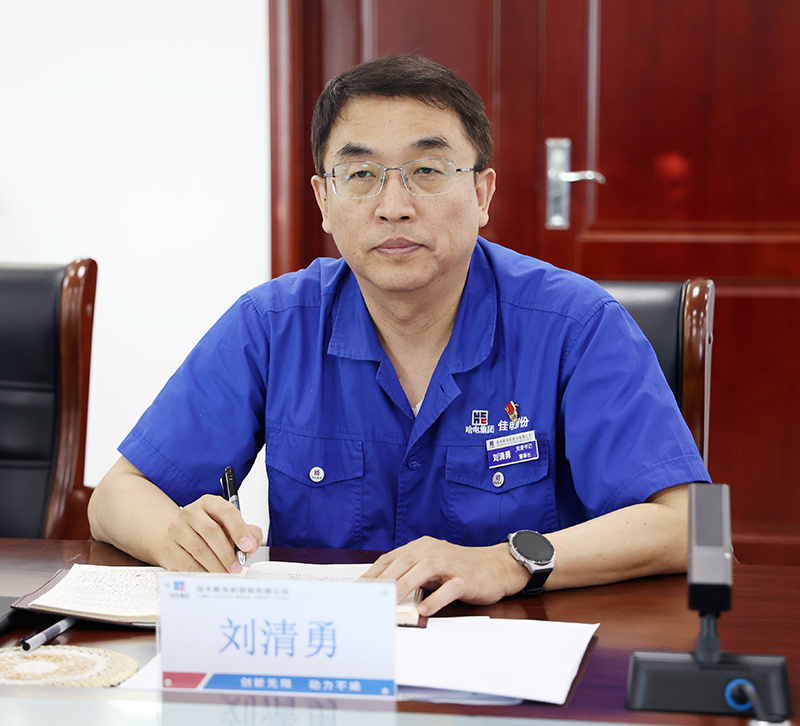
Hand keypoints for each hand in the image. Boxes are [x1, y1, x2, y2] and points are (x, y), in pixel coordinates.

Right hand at [158, 494, 262, 572]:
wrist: (179, 536)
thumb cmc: (209, 531)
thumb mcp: (231, 526)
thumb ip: (248, 533)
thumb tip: (252, 545)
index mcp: (210, 503)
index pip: (226, 511)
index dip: (239, 529)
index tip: (247, 546)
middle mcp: (192, 512)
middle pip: (211, 532)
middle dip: (227, 553)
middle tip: (237, 567)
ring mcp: (177, 529)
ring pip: (199, 549)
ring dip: (216, 566)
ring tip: (226, 574)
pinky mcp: (168, 547)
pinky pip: (187, 564)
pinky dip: (202, 573)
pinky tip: (211, 576)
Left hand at [362, 536, 528, 615]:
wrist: (496, 566)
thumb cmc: (459, 568)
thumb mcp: (431, 565)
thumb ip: (410, 574)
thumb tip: (384, 591)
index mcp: (422, 547)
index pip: (391, 558)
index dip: (373, 573)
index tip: (358, 588)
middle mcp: (433, 551)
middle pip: (404, 562)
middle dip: (384, 580)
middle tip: (368, 597)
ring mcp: (450, 564)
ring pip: (423, 571)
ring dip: (404, 587)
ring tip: (390, 603)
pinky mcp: (465, 578)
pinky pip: (449, 588)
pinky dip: (436, 598)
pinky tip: (425, 610)